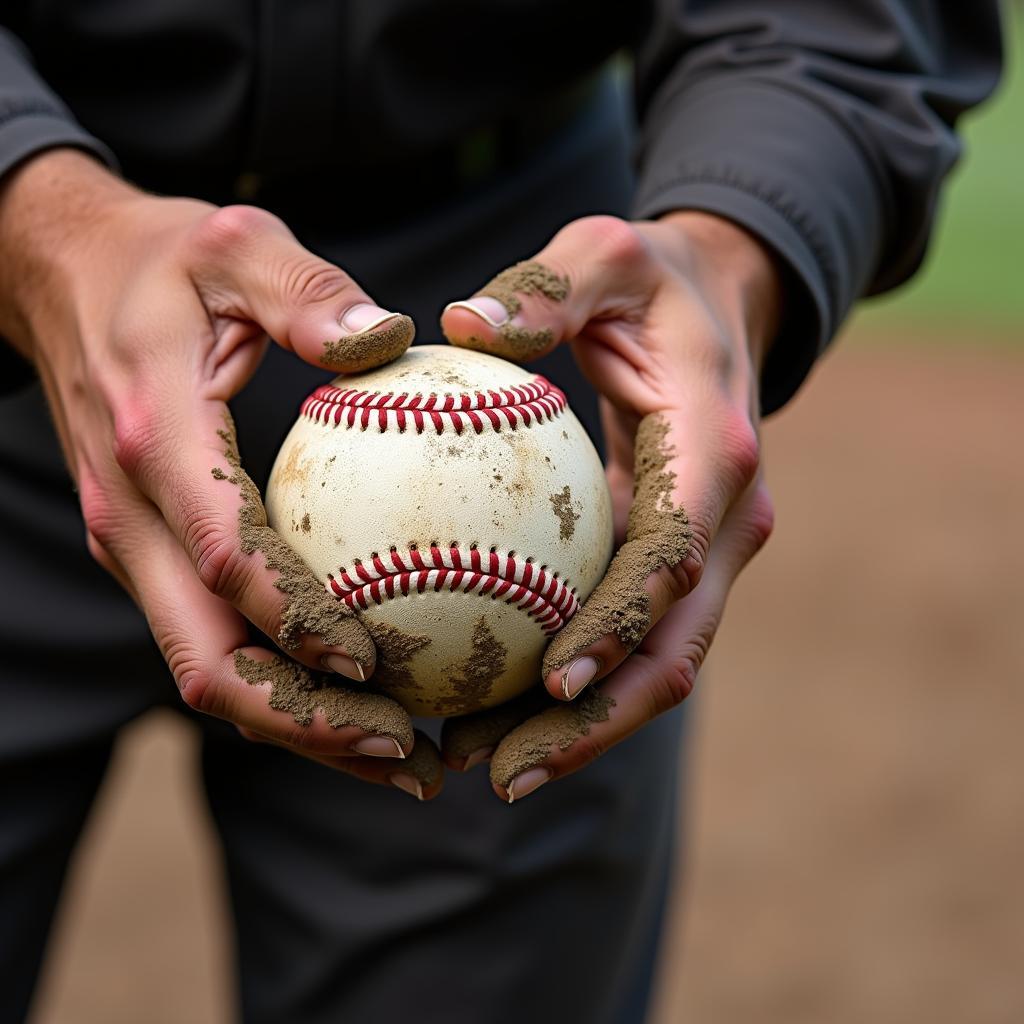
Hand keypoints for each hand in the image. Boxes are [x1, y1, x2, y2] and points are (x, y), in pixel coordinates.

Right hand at [0, 149, 440, 798]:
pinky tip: (353, 692)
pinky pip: (212, 636)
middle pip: (207, 658)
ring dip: (296, 723)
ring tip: (395, 754)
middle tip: (403, 752)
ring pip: (207, 667)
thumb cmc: (160, 260)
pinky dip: (280, 682)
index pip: (226, 559)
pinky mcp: (150, 550)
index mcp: (155, 439)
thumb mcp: (236, 244)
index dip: (298, 625)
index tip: (380, 665)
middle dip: (303, 721)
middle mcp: (131, 514)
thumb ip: (309, 292)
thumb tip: (395, 338)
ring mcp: (133, 542)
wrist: (57, 274)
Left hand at [439, 213, 779, 800]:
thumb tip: (462, 327)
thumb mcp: (604, 256)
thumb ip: (544, 290)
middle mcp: (727, 520)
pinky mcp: (675, 558)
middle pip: (672, 649)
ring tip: (487, 766)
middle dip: (595, 721)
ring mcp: (707, 549)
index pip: (671, 561)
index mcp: (717, 454)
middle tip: (501, 772)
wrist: (722, 303)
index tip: (548, 682)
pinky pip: (627, 633)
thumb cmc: (653, 280)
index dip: (619, 629)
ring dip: (581, 724)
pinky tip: (496, 705)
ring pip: (654, 661)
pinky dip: (574, 679)